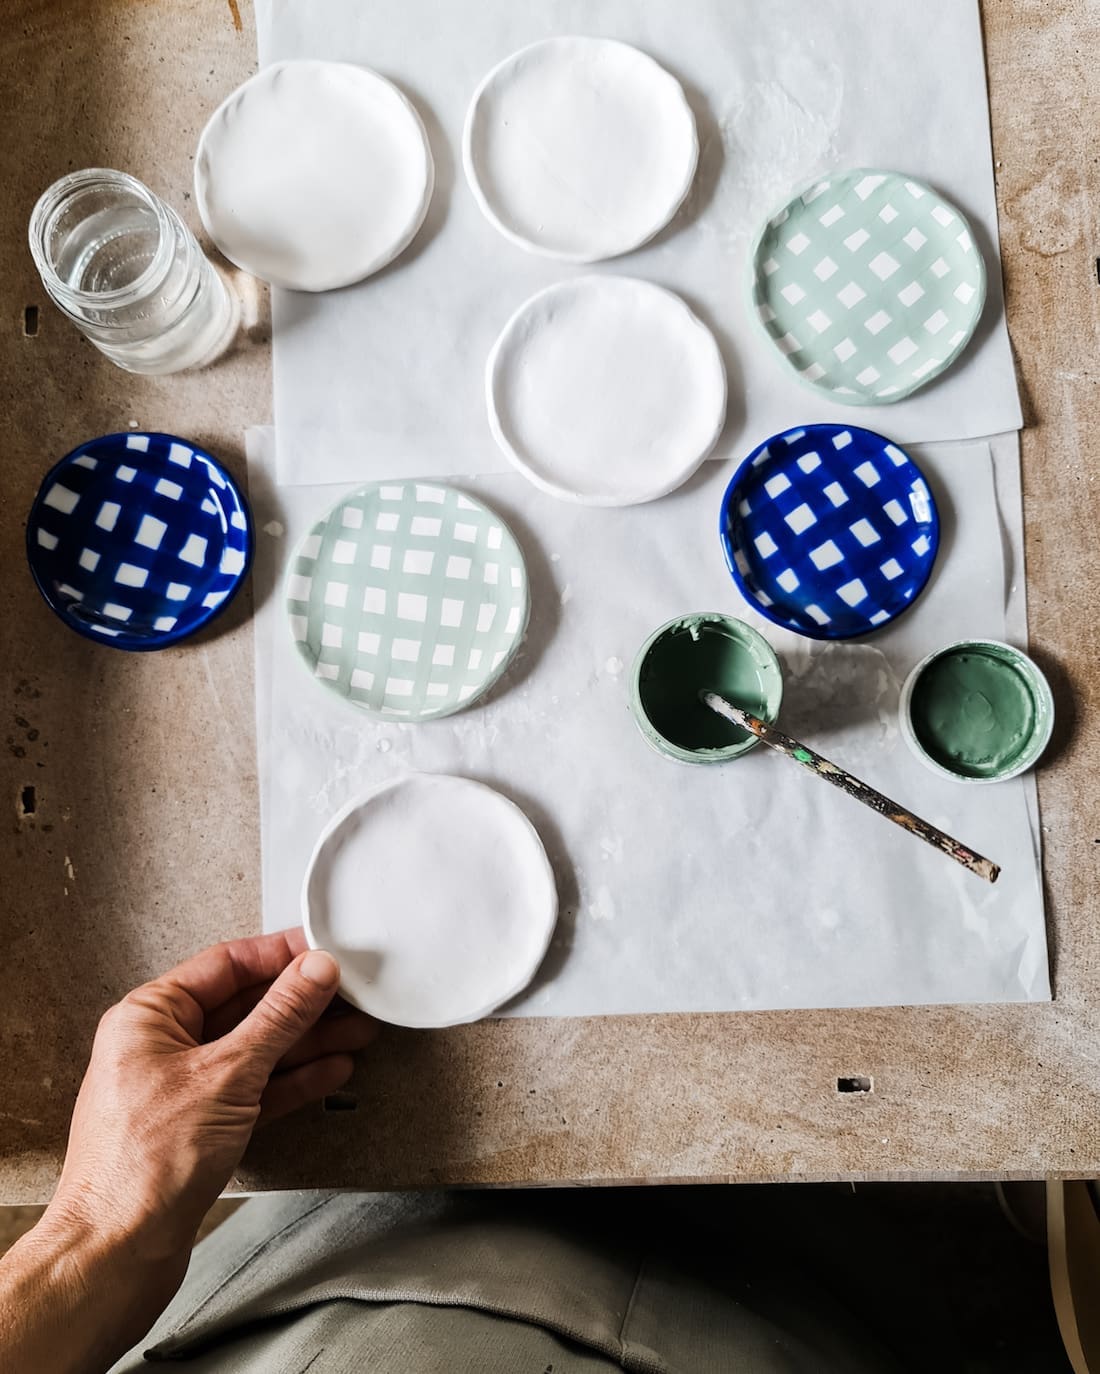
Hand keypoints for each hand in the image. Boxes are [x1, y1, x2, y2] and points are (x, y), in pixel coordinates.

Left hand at [54, 929, 375, 1262]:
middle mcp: (161, 1046)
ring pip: (256, 1050)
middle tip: (352, 995)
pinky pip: (254, 1089)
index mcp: (149, 1016)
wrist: (118, 1252)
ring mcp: (181, 1088)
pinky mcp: (200, 1126)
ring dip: (308, 1042)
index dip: (280, 955)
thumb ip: (279, 1017)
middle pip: (245, 1007)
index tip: (325, 950)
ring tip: (356, 1032)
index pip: (226, 964)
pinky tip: (330, 1071)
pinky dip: (292, 1080)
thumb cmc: (143, 1165)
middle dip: (303, 1003)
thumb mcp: (228, 1072)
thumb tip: (315, 971)